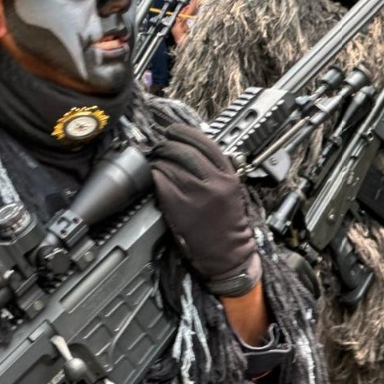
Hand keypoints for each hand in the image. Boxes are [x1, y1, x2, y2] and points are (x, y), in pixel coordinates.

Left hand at [150, 123, 261, 296]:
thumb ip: (214, 168)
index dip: (184, 133)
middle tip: (160, 146)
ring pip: (169, 165)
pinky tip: (153, 176)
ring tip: (155, 161)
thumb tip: (189, 148)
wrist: (227, 252)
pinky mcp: (180, 206)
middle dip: (167, 144)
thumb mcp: (230, 189)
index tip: (173, 131)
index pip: (204, 142)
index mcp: (227, 175)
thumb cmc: (227, 222)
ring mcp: (196, 194)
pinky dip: (154, 175)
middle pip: (184, 151)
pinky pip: (161, 181)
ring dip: (158, 160)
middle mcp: (213, 182)